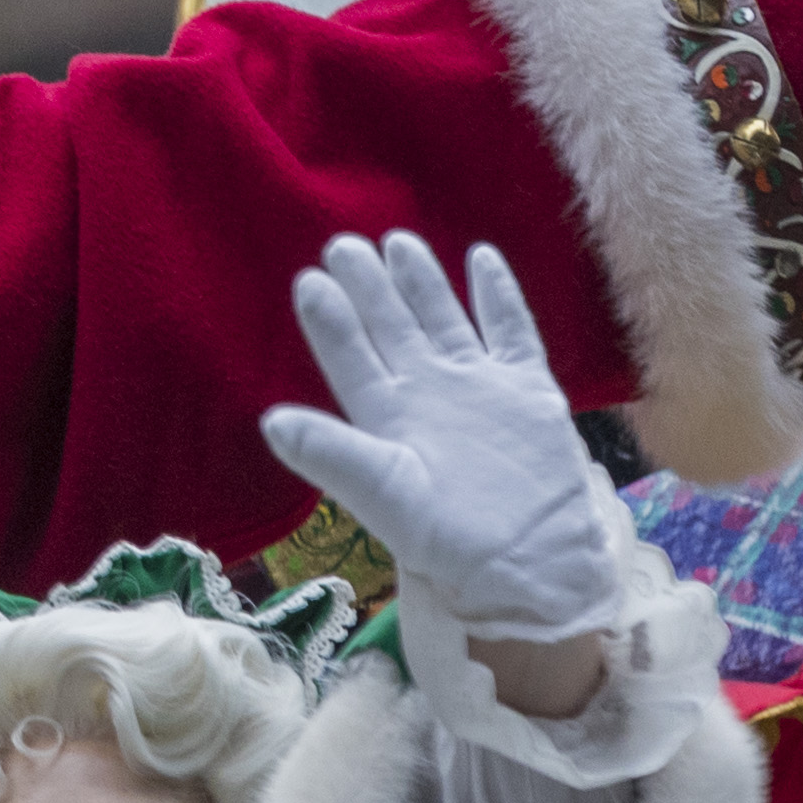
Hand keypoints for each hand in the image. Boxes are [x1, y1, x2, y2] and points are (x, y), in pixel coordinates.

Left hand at [259, 234, 618, 645]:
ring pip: (443, 320)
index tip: (309, 279)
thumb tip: (270, 421)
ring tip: (397, 241)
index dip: (331, 321)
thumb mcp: (383, 493)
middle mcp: (427, 395)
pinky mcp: (527, 390)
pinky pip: (510, 331)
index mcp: (387, 418)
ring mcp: (477, 387)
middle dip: (369, 287)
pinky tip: (481, 257)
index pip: (351, 357)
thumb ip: (331, 454)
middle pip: (392, 328)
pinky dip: (498, 295)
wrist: (532, 561)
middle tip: (343, 243)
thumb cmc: (450, 537)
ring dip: (421, 282)